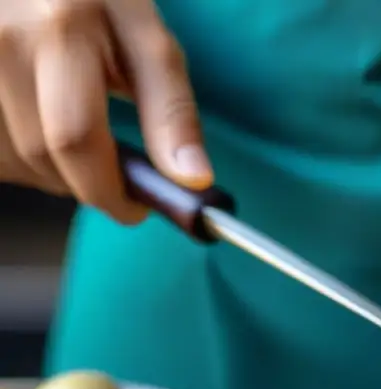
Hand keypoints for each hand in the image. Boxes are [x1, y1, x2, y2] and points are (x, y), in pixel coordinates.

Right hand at [0, 0, 209, 222]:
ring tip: (76, 142)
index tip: (135, 208)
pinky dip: (19, 157)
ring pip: (9, 159)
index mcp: (62, 29)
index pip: (76, 137)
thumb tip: (195, 178)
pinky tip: (39, 131)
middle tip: (112, 174)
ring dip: (50, 173)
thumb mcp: (148, 43)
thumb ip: (172, 112)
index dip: (107, 189)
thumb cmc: (99, 3)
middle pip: (40, 155)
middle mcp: (4, 40)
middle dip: (84, 184)